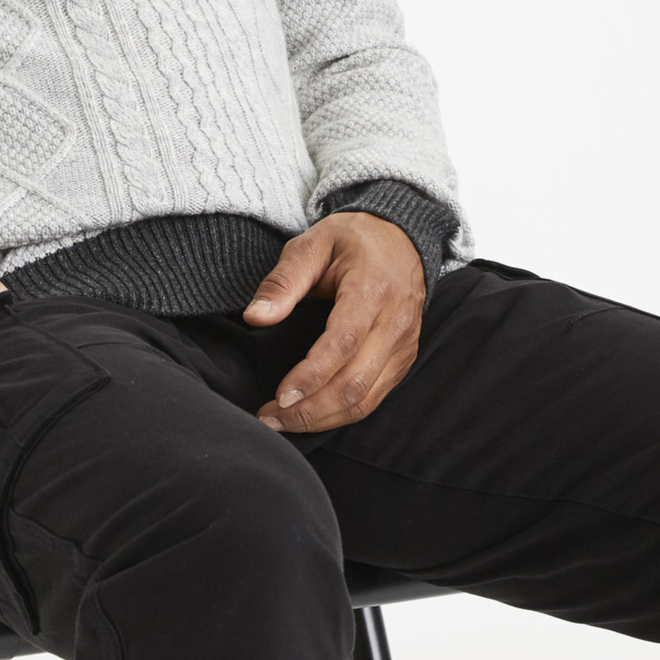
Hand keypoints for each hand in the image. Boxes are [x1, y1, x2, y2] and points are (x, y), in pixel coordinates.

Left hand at [243, 212, 424, 432]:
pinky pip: (375, 397)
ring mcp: (404, 344)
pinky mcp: (403, 358)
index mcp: (373, 290)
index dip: (311, 376)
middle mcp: (396, 323)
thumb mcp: (311, 244)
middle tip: (269, 418)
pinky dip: (341, 413)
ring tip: (283, 422)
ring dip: (323, 419)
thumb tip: (255, 317)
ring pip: (367, 399)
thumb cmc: (352, 239)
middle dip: (310, 410)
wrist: (401, 237)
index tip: (279, 396)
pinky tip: (312, 414)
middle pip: (355, 382)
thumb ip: (282, 281)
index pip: (343, 343)